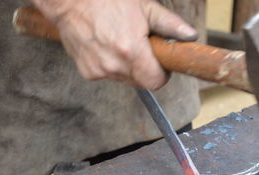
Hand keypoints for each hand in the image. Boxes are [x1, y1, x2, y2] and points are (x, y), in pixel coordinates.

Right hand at [29, 0, 197, 89]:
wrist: (69, 1)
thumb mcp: (143, 7)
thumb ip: (168, 24)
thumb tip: (190, 36)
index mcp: (131, 51)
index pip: (155, 82)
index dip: (162, 75)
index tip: (161, 64)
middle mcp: (114, 66)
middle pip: (141, 82)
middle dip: (146, 69)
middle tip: (141, 48)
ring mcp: (99, 71)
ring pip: (125, 80)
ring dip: (128, 68)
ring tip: (121, 44)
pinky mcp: (87, 72)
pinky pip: (109, 76)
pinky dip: (112, 66)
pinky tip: (106, 47)